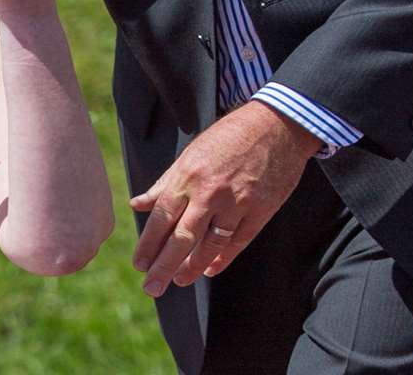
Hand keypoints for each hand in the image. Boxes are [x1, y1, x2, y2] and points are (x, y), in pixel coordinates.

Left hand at [128, 101, 319, 295]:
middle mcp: (209, 192)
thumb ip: (164, 183)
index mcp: (188, 176)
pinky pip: (238, 242)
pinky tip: (209, 270)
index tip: (139, 264)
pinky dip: (222, 259)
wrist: (276, 125)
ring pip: (209, 245)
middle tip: (150, 288)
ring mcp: (236, 203)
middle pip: (181, 238)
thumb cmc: (228, 138)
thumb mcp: (191, 154)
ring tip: (179, 281)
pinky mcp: (260, 210)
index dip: (149, 244)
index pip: (161, 217)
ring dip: (192, 267)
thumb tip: (136, 204)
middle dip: (163, 266)